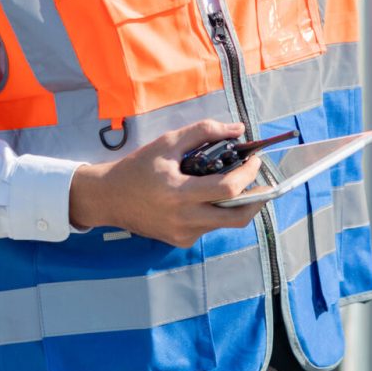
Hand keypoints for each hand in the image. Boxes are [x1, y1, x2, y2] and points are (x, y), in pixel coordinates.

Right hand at [69, 119, 265, 246]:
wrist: (109, 198)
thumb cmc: (139, 167)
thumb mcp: (169, 142)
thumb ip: (204, 132)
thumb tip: (238, 129)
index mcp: (179, 194)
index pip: (228, 190)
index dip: (248, 174)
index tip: (255, 158)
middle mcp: (184, 220)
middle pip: (237, 217)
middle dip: (257, 198)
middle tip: (262, 180)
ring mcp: (183, 234)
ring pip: (225, 222)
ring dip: (237, 202)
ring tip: (236, 180)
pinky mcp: (181, 241)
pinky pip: (210, 226)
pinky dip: (218, 209)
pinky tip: (209, 193)